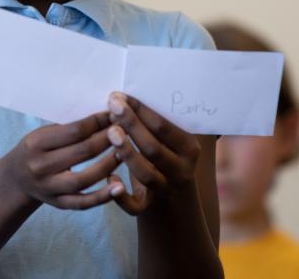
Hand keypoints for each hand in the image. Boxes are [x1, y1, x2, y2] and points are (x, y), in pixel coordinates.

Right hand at [3, 111, 124, 209]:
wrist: (16, 179)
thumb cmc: (37, 149)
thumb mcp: (44, 134)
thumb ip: (70, 129)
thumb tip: (106, 116)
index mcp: (36, 143)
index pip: (75, 131)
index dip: (98, 122)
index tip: (116, 113)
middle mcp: (41, 167)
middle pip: (83, 152)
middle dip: (109, 139)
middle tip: (127, 129)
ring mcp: (49, 188)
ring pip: (86, 178)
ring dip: (109, 164)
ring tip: (126, 152)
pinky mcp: (59, 204)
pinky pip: (84, 202)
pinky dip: (102, 196)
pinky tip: (119, 187)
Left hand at [105, 92, 200, 214]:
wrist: (174, 200)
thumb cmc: (166, 156)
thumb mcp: (171, 140)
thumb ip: (156, 122)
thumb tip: (129, 92)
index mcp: (189, 148)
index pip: (164, 127)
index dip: (142, 110)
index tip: (121, 95)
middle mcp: (180, 170)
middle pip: (153, 148)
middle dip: (132, 125)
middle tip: (113, 106)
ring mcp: (166, 190)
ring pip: (145, 174)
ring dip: (127, 153)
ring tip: (110, 132)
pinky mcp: (148, 207)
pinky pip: (134, 206)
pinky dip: (120, 195)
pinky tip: (109, 178)